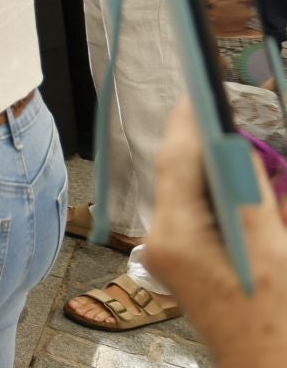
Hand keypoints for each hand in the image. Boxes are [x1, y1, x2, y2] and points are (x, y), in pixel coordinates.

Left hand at [143, 103, 286, 365]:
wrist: (265, 366)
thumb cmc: (273, 321)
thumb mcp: (271, 251)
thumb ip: (251, 196)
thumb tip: (238, 150)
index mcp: (176, 236)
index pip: (177, 163)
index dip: (190, 124)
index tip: (201, 94)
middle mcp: (161, 240)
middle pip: (179, 175)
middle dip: (205, 145)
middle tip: (225, 113)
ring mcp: (166, 252)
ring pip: (187, 192)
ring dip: (212, 171)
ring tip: (236, 146)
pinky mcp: (179, 260)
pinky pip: (195, 213)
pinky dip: (216, 197)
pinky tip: (237, 187)